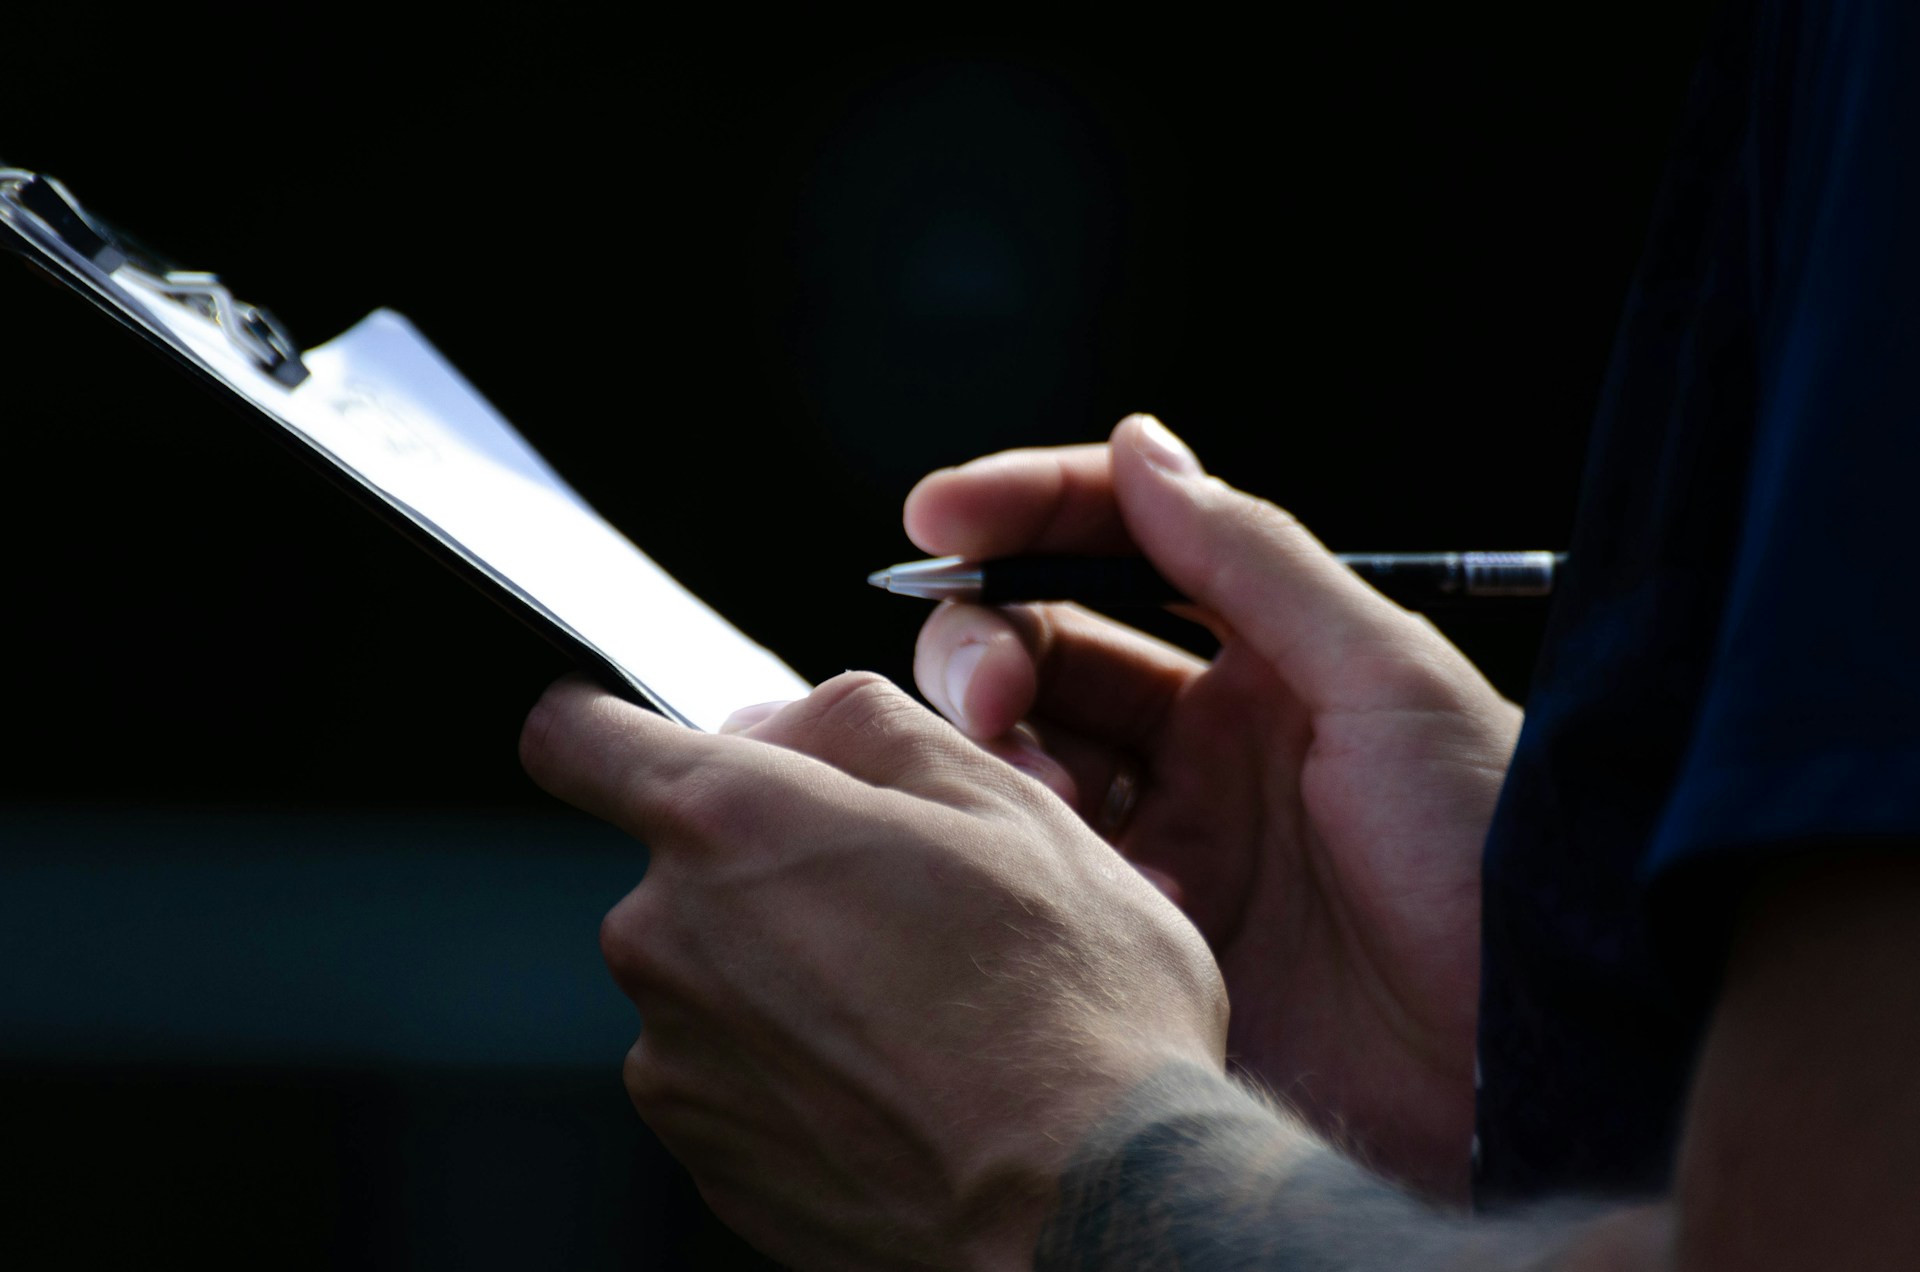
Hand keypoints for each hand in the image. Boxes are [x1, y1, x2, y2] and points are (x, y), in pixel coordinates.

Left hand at [520, 672, 1227, 1268]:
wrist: (1087, 1211)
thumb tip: (783, 722)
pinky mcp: (707, 1155)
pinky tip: (899, 1082)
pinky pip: (731, 1069)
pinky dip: (795, 1064)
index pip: (576, 739)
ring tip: (923, 1009)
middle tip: (908, 899)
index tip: (651, 748)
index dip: (610, 729)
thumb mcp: (1005, 802)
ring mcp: (676, 1060)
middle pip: (682, 863)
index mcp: (730, 824)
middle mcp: (668, 939)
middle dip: (774, 863)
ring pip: (714, 971)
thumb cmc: (1068, 1005)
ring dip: (790, 969)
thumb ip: (866, 723)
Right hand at [907, 416, 1521, 1198]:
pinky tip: (1130, 903)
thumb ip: (1250, 561)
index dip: (1023, 515)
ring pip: (1024, 757)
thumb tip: (1138, 446)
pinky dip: (1048, 866)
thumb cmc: (1488, 851)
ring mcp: (1172, 838)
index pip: (1116, 549)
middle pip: (1041, 649)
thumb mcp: (1385, 681)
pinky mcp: (1149, 938)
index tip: (940, 513)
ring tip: (1042, 803)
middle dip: (984, 650)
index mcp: (1266, 657)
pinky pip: (1048, 873)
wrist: (1529, 1055)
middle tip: (987, 702)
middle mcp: (1206, 738)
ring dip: (1000, 758)